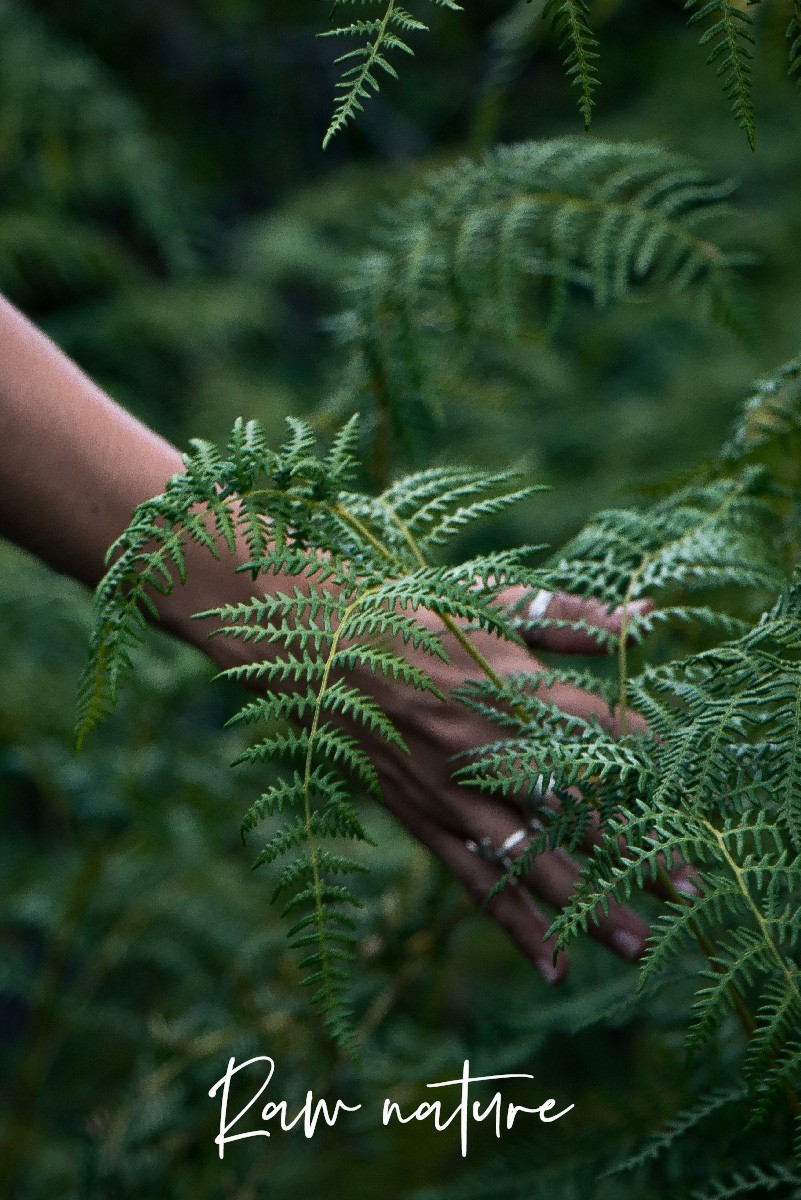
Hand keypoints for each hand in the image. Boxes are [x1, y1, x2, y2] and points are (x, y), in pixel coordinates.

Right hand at [345, 588, 691, 983]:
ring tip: (638, 945)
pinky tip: (552, 965)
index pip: (598, 730)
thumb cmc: (413, 618)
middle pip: (578, 812)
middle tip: (690, 889)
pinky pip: (476, 882)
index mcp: (511, 688)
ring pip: (533, 862)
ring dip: (587, 907)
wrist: (319, 647)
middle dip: (637, 851)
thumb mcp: (489, 604)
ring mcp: (454, 794)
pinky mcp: (425, 821)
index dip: (643, 755)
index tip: (680, 781)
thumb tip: (640, 617)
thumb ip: (567, 619)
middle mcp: (488, 750)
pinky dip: (515, 926)